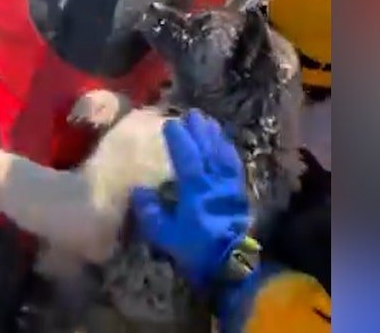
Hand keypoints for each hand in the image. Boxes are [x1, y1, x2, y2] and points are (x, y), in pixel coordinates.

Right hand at [130, 111, 251, 289]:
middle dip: (199, 130)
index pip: (188, 156)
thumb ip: (150, 212)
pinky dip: (228, 151)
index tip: (170, 123)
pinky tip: (225, 145)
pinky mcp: (240, 194)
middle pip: (208, 149)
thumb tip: (139, 190)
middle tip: (192, 114)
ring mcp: (230, 186)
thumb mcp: (165, 235)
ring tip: (209, 122)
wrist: (232, 265)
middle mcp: (215, 181)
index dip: (179, 139)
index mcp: (196, 189)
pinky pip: (234, 165)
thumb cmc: (196, 248)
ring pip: (223, 154)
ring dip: (215, 136)